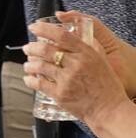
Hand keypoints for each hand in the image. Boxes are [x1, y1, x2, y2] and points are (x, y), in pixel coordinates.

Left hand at [24, 15, 130, 137]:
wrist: (109, 110)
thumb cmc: (106, 86)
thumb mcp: (101, 61)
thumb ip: (89, 46)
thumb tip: (75, 33)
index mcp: (86, 54)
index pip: (62, 36)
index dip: (44, 29)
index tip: (34, 27)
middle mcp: (76, 64)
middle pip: (45, 49)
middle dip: (32, 47)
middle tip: (27, 48)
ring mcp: (67, 80)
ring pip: (39, 66)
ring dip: (29, 64)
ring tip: (28, 64)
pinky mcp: (60, 94)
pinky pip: (38, 84)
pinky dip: (30, 80)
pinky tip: (29, 78)